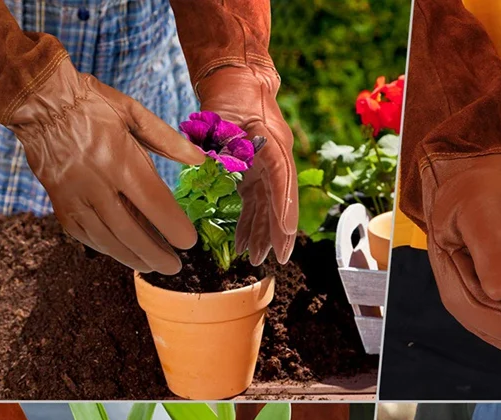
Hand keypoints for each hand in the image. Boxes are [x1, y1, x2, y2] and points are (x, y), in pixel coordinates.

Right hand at [8, 58, 204, 273]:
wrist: (36, 102)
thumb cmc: (90, 105)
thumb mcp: (133, 112)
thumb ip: (168, 140)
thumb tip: (201, 160)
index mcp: (119, 160)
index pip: (154, 203)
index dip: (174, 227)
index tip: (189, 242)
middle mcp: (96, 183)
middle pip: (131, 231)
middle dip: (156, 254)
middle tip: (175, 266)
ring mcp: (74, 198)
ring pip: (108, 240)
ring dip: (134, 258)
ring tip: (154, 266)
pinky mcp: (60, 206)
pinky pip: (86, 237)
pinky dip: (108, 249)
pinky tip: (126, 254)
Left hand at [198, 65, 297, 264]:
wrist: (235, 79)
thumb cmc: (231, 95)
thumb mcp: (223, 118)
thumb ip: (222, 145)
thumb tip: (215, 171)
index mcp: (275, 147)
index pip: (283, 183)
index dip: (284, 211)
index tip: (285, 235)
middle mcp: (277, 162)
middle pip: (281, 203)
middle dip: (279, 233)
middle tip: (278, 259)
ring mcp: (267, 170)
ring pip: (268, 208)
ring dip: (262, 234)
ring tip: (254, 258)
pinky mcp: (254, 174)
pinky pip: (254, 204)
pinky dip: (249, 223)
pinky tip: (241, 243)